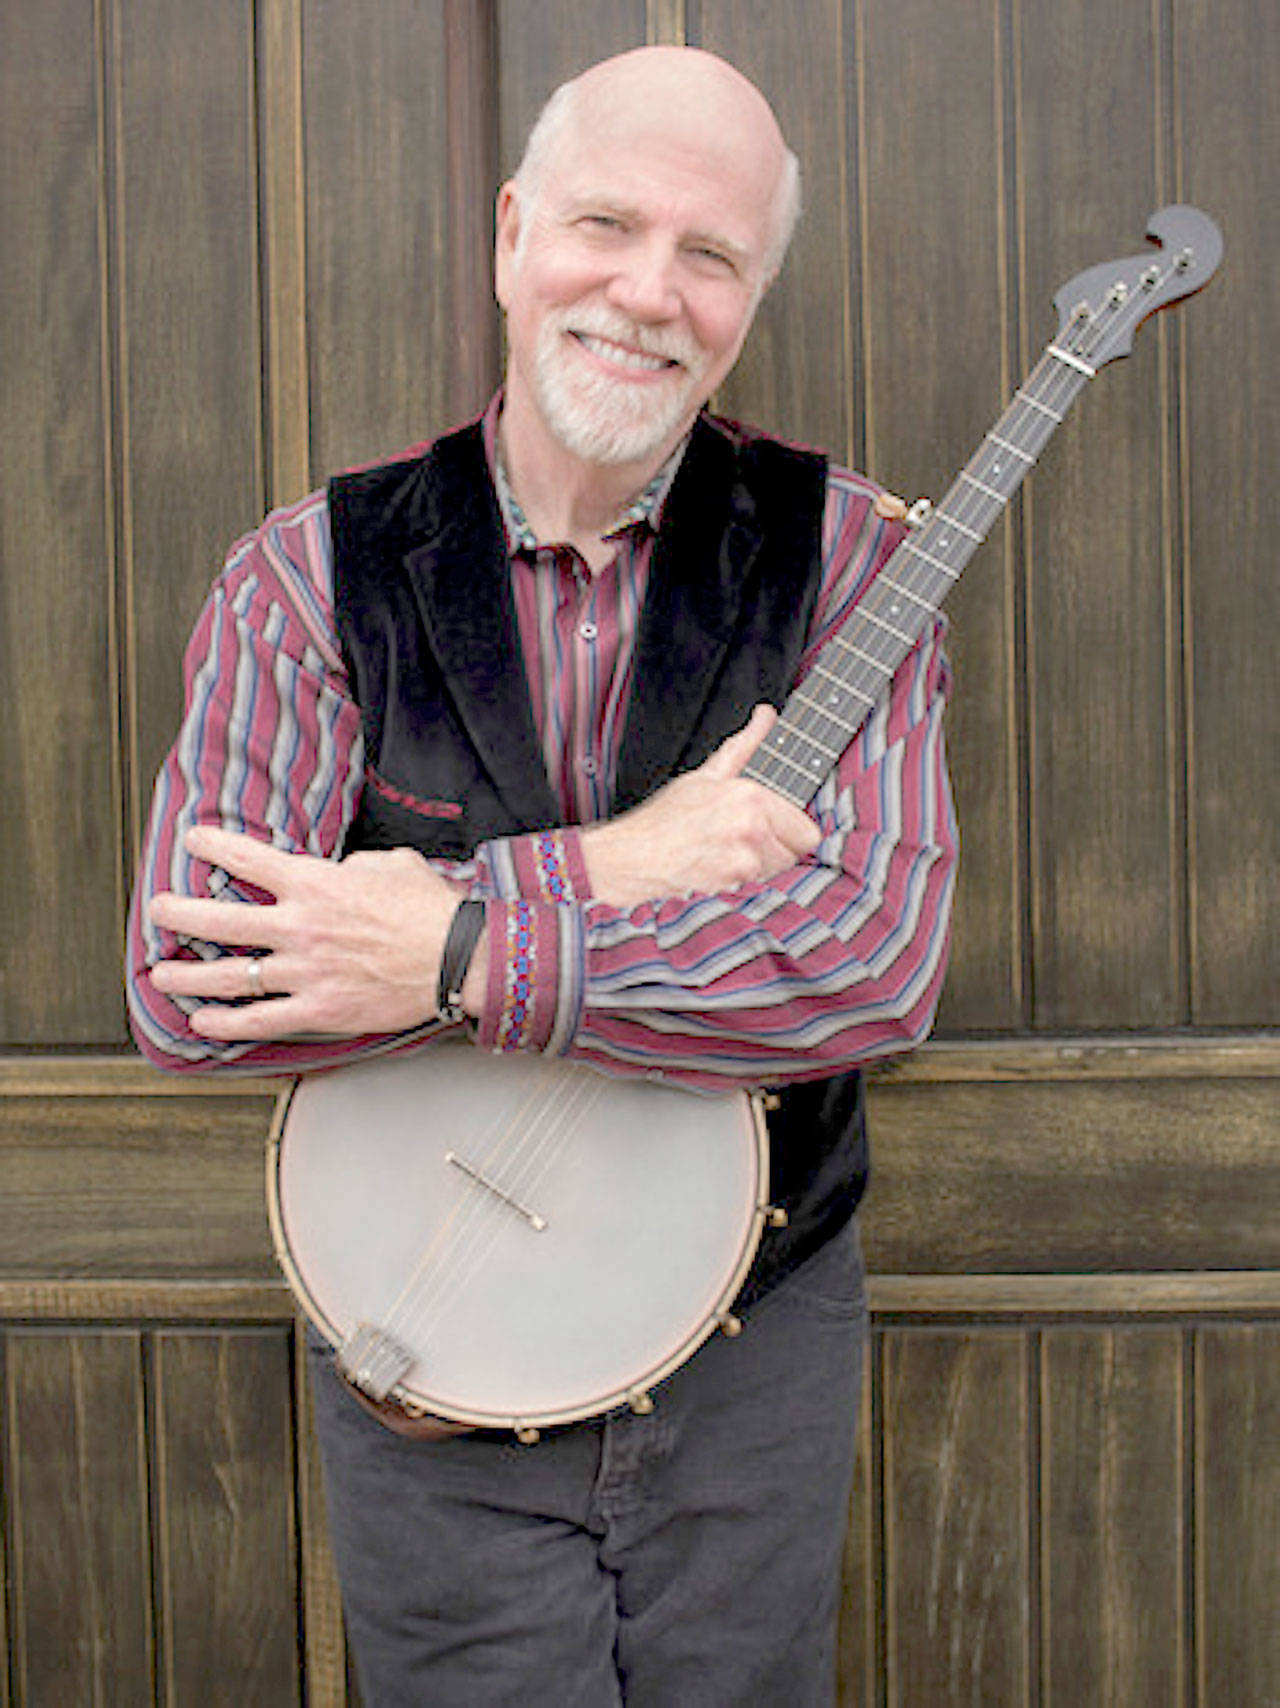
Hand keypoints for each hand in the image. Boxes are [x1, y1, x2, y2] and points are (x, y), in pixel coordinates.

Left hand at [147, 826, 477, 1040]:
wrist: (459, 957)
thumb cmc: (430, 909)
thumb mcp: (390, 863)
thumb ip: (352, 864)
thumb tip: (337, 870)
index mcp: (316, 883)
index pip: (249, 859)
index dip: (213, 846)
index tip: (192, 841)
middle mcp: (301, 927)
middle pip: (220, 919)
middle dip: (178, 913)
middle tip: (156, 910)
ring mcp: (307, 972)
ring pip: (229, 976)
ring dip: (187, 974)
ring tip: (161, 973)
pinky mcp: (321, 1010)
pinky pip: (261, 1019)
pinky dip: (226, 1023)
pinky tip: (202, 1020)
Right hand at [580, 705, 820, 908]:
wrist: (631, 855)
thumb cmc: (666, 817)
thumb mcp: (707, 775)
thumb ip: (745, 746)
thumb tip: (767, 715)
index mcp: (750, 795)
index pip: (808, 829)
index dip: (791, 828)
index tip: (772, 826)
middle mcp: (751, 826)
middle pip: (796, 852)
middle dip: (775, 848)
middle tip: (741, 838)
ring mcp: (742, 857)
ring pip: (776, 869)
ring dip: (757, 864)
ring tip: (725, 850)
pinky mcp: (731, 882)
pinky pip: (753, 883)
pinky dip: (739, 878)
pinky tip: (715, 864)